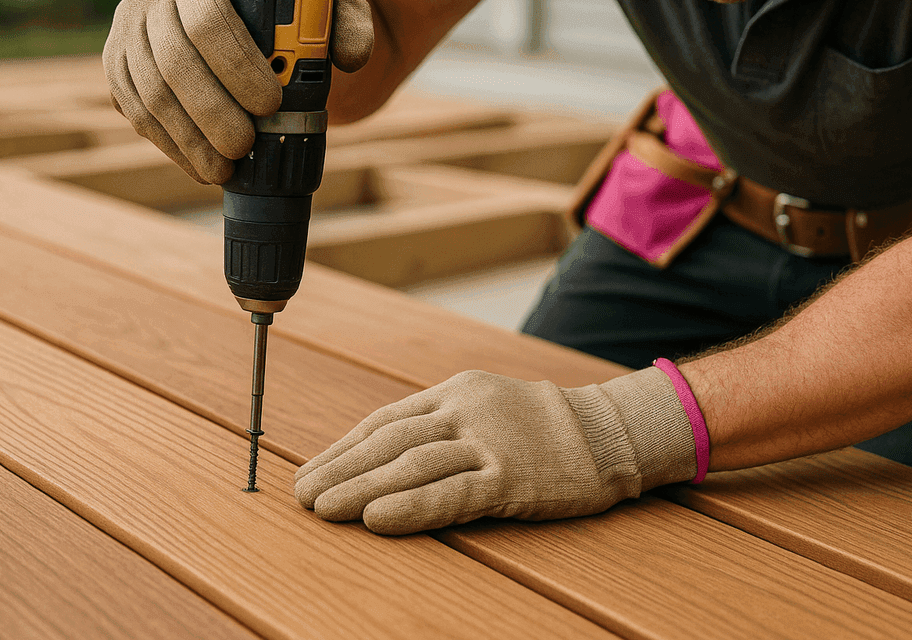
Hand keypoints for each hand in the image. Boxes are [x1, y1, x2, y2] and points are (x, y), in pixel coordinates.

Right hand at [103, 0, 372, 183]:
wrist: (249, 9)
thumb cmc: (290, 6)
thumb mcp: (326, 4)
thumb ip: (347, 23)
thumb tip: (352, 55)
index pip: (208, 14)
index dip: (237, 63)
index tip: (272, 101)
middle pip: (173, 58)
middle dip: (211, 111)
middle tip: (247, 145)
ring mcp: (127, 26)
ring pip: (149, 90)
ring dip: (189, 137)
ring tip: (225, 168)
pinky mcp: (117, 63)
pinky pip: (135, 110)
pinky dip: (170, 144)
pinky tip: (201, 165)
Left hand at [294, 367, 699, 534]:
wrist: (609, 431)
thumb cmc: (544, 427)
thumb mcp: (487, 406)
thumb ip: (442, 424)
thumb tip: (386, 454)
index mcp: (454, 393)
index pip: (385, 421)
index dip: (343, 448)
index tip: (312, 470)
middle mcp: (465, 412)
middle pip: (388, 441)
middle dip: (340, 469)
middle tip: (302, 494)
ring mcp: (488, 443)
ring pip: (410, 465)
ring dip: (360, 487)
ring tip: (323, 509)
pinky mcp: (511, 477)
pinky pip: (451, 493)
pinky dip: (409, 506)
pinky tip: (376, 518)